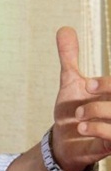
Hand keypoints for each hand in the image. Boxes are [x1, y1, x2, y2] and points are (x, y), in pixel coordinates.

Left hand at [52, 26, 110, 170]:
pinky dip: (99, 129)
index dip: (106, 83)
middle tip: (85, 92)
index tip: (87, 84)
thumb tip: (64, 28)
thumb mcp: (70, 82)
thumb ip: (70, 57)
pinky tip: (82, 128)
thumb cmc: (73, 112)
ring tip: (78, 118)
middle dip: (107, 90)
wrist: (64, 142)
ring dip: (97, 112)